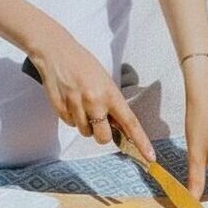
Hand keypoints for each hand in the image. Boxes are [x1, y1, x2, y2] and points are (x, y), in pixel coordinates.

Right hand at [29, 28, 154, 160]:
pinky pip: (69, 124)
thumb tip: (118, 127)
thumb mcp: (105, 81)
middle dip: (101, 134)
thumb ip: (112, 104)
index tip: (150, 156)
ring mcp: (76, 104)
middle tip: (97, 119)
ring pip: (85, 132)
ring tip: (81, 103)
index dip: (141, 141)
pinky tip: (70, 100)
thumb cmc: (84, 65)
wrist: (56, 51)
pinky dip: (71, 117)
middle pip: (103, 138)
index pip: (130, 123)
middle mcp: (94, 101)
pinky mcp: (60, 107)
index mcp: (110, 93)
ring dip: (85, 124)